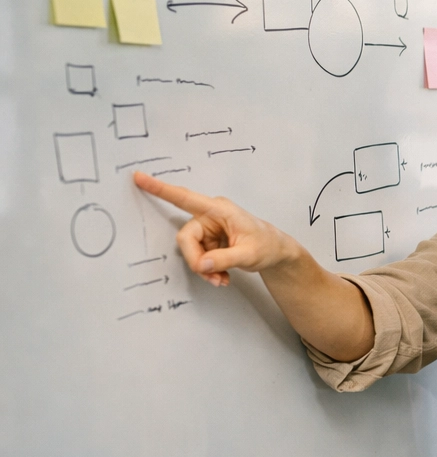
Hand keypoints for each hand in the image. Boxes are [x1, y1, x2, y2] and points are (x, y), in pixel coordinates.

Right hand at [134, 172, 298, 286]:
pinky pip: (199, 257)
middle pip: (186, 238)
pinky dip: (208, 270)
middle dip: (196, 260)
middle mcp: (210, 216)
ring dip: (205, 269)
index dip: (160, 189)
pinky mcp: (209, 241)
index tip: (139, 177)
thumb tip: (201, 265)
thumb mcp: (249, 254)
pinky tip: (223, 277)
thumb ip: (225, 259)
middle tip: (213, 276)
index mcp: (219, 209)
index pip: (185, 198)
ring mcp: (209, 229)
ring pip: (192, 251)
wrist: (277, 253)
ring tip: (223, 279)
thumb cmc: (267, 246)